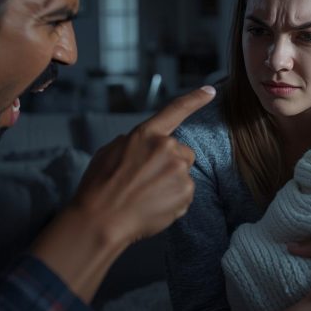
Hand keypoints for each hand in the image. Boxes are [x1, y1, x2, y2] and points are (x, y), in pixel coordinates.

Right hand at [74, 85, 216, 241]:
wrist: (100, 220)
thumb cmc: (99, 187)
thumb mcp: (109, 152)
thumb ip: (132, 143)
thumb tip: (142, 146)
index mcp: (146, 134)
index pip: (175, 110)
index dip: (195, 99)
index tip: (211, 91)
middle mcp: (167, 147)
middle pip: (182, 152)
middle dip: (171, 163)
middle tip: (147, 180)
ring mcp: (178, 170)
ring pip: (183, 174)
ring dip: (171, 182)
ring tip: (146, 195)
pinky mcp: (185, 192)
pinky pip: (184, 194)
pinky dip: (173, 200)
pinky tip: (153, 206)